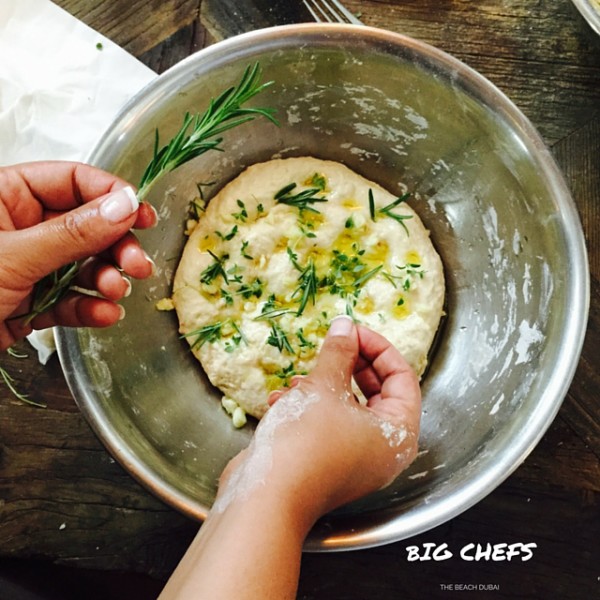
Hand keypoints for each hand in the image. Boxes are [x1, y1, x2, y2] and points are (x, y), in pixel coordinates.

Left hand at [0, 161, 156, 349]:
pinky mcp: (32, 302)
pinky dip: (89, 308)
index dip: (109, 194)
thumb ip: (72, 232)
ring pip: (84, 265)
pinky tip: (102, 314)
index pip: (71, 180)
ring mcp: (29, 266)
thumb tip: (122, 205)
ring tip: (115, 292)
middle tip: (137, 263)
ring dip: (106, 279)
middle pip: (87, 225)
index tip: (139, 213)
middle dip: (115, 246)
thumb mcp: (12, 256)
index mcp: (5, 196)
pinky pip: (71, 299)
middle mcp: (22, 227)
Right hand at [160, 317, 420, 599]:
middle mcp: (382, 449)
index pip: (402, 377)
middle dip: (348, 365)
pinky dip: (306, 408)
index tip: (351, 330)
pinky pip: (326, 424)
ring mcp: (354, 459)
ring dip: (321, 386)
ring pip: (345, 407)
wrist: (265, 497)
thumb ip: (339, 351)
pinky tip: (281, 402)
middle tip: (330, 345)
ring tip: (298, 380)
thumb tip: (345, 324)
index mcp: (398, 433)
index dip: (377, 347)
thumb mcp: (324, 387)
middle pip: (375, 392)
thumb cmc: (305, 442)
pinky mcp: (326, 463)